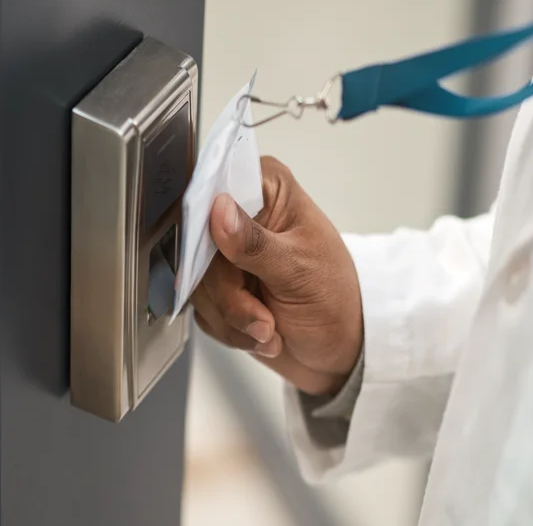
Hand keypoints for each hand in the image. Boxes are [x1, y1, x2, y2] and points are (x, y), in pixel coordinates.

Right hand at [191, 157, 363, 395]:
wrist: (335, 348)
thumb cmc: (333, 298)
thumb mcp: (299, 269)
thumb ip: (255, 243)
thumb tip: (219, 209)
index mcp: (269, 189)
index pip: (220, 184)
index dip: (208, 217)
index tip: (218, 252)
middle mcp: (244, 214)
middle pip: (201, 242)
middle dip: (229, 293)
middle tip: (263, 319)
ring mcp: (227, 252)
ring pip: (197, 280)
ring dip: (233, 318)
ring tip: (270, 329)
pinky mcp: (217, 285)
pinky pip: (200, 307)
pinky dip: (230, 328)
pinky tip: (261, 332)